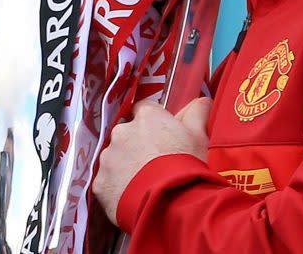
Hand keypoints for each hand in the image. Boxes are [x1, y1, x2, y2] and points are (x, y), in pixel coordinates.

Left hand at [92, 97, 211, 224]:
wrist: (169, 202)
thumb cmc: (185, 166)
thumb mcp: (199, 136)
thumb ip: (197, 112)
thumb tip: (201, 101)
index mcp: (145, 117)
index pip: (144, 110)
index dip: (153, 123)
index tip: (161, 136)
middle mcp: (122, 132)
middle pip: (127, 134)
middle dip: (137, 145)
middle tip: (154, 163)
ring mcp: (109, 157)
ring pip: (115, 157)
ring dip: (125, 166)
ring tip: (145, 183)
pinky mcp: (101, 183)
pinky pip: (108, 182)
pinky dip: (117, 187)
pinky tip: (133, 196)